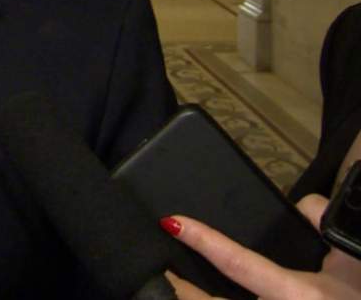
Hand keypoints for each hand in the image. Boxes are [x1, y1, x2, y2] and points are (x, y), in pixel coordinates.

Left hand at [166, 195, 360, 298]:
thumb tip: (301, 205)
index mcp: (297, 294)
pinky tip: (189, 296)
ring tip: (167, 287)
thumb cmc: (360, 296)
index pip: (238, 264)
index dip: (204, 242)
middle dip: (180, 292)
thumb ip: (323, 222)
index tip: (172, 223)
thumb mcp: (352, 260)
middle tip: (156, 269)